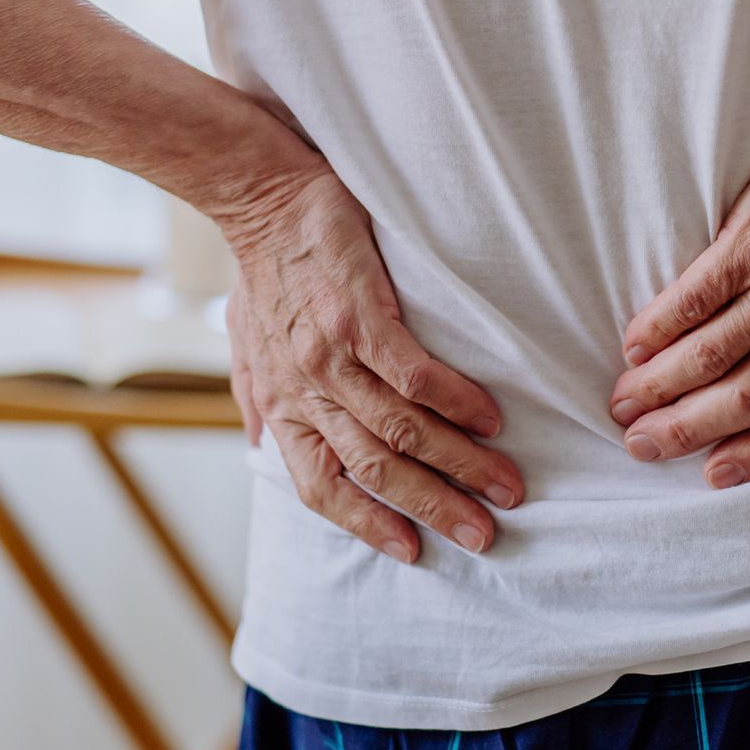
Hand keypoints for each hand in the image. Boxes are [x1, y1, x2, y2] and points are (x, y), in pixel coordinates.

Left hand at [223, 166, 524, 561]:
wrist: (262, 197)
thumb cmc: (260, 270)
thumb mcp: (243, 343)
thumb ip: (258, 396)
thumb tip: (262, 443)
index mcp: (282, 405)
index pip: (322, 485)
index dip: (367, 524)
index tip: (413, 552)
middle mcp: (305, 391)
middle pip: (374, 469)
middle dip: (434, 508)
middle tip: (485, 534)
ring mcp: (332, 356)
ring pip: (402, 430)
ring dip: (459, 464)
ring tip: (506, 484)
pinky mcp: (360, 316)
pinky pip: (413, 375)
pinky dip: (455, 402)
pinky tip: (490, 418)